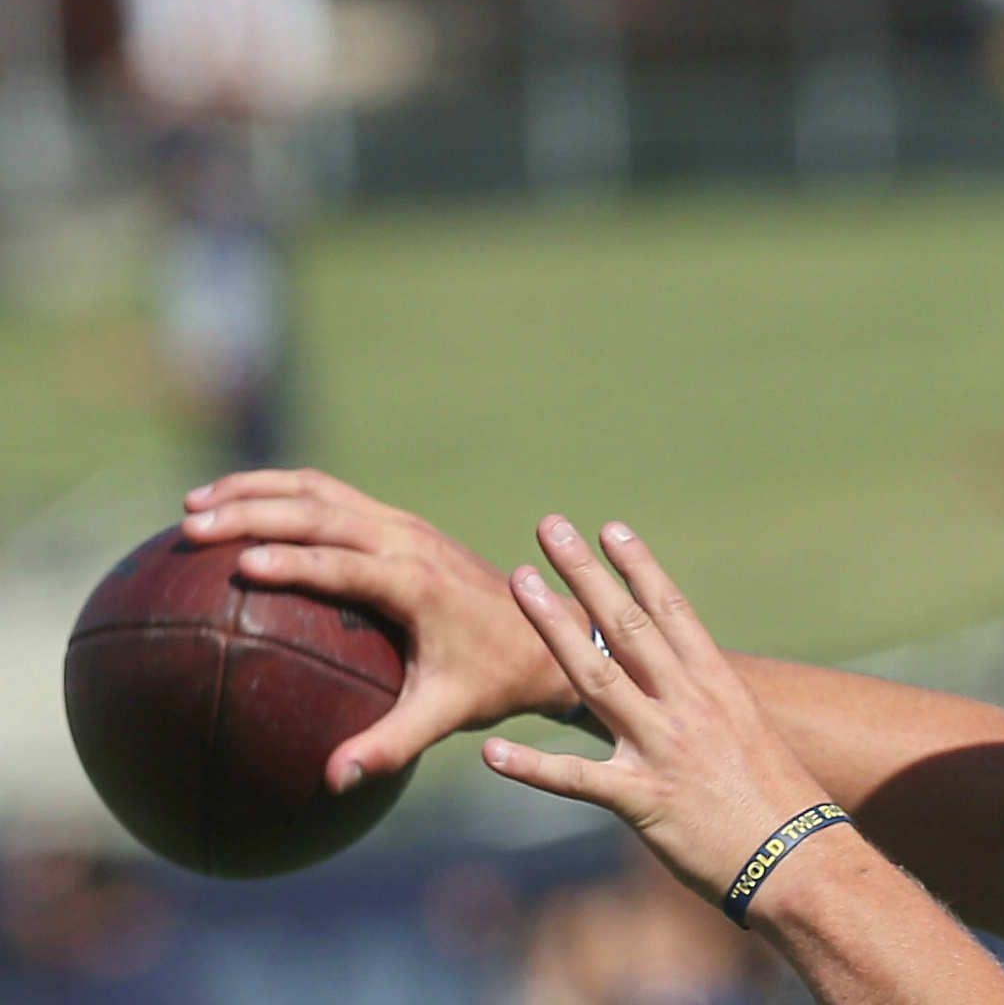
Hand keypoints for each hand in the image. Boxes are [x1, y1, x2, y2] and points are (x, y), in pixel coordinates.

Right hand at [182, 469, 577, 792]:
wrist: (545, 634)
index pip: (344, 564)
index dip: (293, 561)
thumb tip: (333, 780)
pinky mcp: (398, 524)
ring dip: (257, 490)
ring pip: (320, 491)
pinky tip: (236, 510)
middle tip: (192, 528)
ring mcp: (402, 526)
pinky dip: (280, 494)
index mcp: (417, 583)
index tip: (240, 564)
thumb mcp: (446, 715)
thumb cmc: (492, 680)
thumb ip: (391, 744)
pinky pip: (331, 497)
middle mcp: (407, 542)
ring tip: (194, 505)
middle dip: (253, 512)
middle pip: (321, 511)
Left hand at [482, 515, 833, 905]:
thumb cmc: (779, 803)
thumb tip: (683, 688)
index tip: (611, 529)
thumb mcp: (748, 737)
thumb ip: (709, 709)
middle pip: (628, 625)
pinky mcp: (644, 799)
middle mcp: (689, 706)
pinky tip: (491, 752)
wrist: (799, 859)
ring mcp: (664, 749)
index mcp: (717, 686)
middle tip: (551, 527)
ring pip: (596, 678)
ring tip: (520, 584)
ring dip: (553, 628)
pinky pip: (577, 779)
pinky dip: (532, 767)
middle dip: (586, 573)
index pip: (672, 611)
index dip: (639, 567)